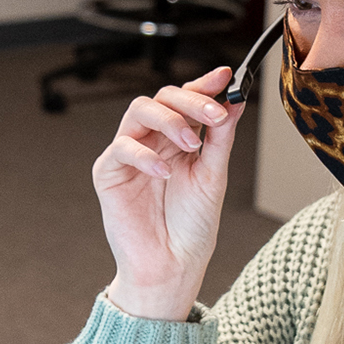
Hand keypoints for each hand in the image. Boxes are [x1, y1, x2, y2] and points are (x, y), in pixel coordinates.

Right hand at [93, 69, 241, 320]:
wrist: (173, 267)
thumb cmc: (191, 228)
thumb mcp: (214, 177)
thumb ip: (220, 138)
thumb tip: (234, 101)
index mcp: (179, 141)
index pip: (186, 102)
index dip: (203, 85)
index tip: (225, 76)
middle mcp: (153, 142)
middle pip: (162, 99)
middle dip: (190, 101)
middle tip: (214, 115)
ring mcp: (130, 156)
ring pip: (138, 112)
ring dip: (168, 120)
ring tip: (190, 143)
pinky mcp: (109, 173)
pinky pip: (121, 148)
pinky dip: (144, 155)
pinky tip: (165, 171)